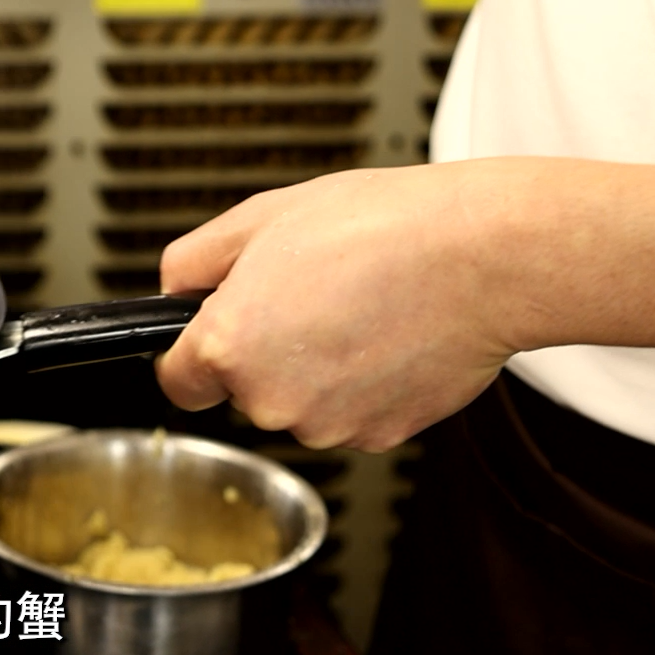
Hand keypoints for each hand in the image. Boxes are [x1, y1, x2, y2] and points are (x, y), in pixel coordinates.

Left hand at [155, 164, 530, 451]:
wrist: (481, 256)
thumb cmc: (380, 228)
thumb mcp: (259, 218)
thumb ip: (194, 261)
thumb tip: (173, 289)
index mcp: (229, 347)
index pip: (177, 382)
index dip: (190, 353)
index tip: (208, 335)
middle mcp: (271, 400)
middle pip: (243, 390)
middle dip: (262, 350)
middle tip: (308, 293)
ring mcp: (329, 425)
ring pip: (299, 403)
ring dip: (315, 367)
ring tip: (355, 306)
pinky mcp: (382, 436)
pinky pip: (351, 411)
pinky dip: (362, 382)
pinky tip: (387, 334)